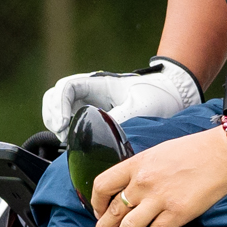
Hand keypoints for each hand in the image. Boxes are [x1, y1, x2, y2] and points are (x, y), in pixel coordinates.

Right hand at [40, 59, 200, 135]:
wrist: (174, 94)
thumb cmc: (158, 94)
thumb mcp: (140, 108)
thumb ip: (119, 119)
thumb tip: (101, 137)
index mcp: (99, 83)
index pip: (66, 88)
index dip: (59, 105)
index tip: (64, 124)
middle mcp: (90, 90)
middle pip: (55, 96)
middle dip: (52, 114)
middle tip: (62, 134)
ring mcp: (90, 102)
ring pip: (59, 107)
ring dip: (56, 121)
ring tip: (65, 140)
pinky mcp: (93, 116)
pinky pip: (71, 120)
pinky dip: (67, 130)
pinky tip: (73, 143)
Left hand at [91, 127, 226, 226]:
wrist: (224, 153)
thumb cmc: (197, 150)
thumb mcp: (159, 153)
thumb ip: (142, 170)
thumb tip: (132, 188)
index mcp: (137, 163)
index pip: (102, 185)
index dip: (96, 203)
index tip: (99, 211)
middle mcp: (143, 181)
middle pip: (113, 211)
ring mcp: (159, 199)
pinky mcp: (177, 214)